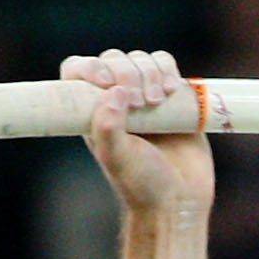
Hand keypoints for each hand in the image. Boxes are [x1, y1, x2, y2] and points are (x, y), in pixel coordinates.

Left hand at [65, 49, 211, 223]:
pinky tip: (172, 89)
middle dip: (127, 72)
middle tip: (142, 102)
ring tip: (157, 100)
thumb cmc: (143, 185)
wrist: (180, 199)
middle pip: (113, 60)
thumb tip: (114, 92)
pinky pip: (165, 64)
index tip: (107, 83)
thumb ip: (108, 128)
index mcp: (94, 113)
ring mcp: (145, 96)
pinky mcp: (172, 96)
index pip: (78, 71)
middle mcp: (117, 101)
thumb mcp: (117, 160)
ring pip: (141, 59)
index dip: (90, 68)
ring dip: (150, 71)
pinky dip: (168, 69)